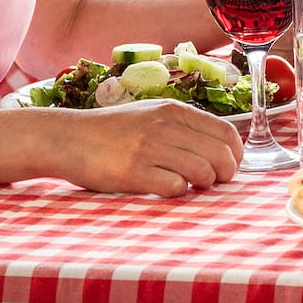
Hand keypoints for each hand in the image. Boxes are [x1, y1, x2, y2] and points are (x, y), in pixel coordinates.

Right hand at [59, 100, 242, 196]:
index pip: (227, 132)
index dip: (236, 155)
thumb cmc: (112, 131)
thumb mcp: (151, 114)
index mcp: (175, 110)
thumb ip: (183, 126)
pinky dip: (177, 192)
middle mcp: (166, 126)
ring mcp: (149, 148)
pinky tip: (165, 188)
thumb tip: (220, 147)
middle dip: (225, 173)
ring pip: (203, 171)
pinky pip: (175, 187)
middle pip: (221, 154)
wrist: (67, 138)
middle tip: (213, 182)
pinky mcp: (133, 172)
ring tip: (190, 185)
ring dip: (203, 184)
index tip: (229, 167)